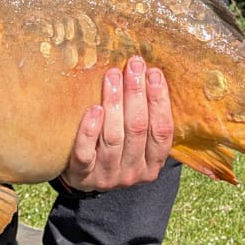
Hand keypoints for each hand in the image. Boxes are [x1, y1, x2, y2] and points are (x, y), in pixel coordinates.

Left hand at [59, 56, 173, 192]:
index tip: (154, 72)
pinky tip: (94, 108)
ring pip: (114, 137)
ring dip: (114, 102)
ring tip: (112, 76)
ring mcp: (108, 175)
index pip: (162, 130)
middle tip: (133, 66)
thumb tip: (149, 73)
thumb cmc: (113, 150)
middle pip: (137, 128)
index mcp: (152, 163)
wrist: (82, 178)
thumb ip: (144, 118)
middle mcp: (133, 172)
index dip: (159, 100)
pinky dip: (90, 129)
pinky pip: (86, 152)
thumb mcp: (135, 142)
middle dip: (136, 93)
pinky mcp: (83, 175)